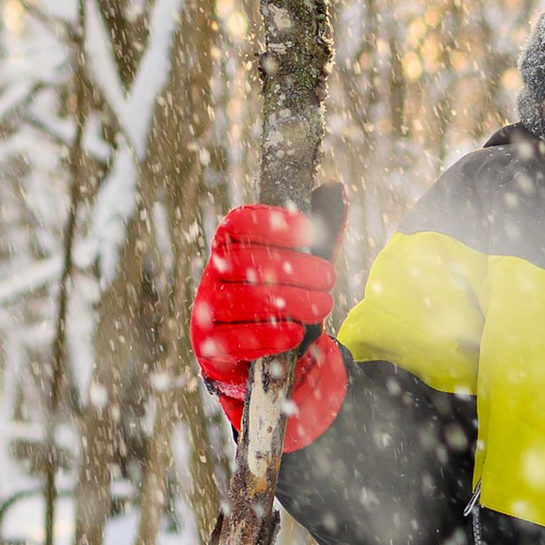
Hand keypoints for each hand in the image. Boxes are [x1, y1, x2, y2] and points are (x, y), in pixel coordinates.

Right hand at [190, 199, 346, 454]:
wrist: (254, 356)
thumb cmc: (278, 299)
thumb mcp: (301, 265)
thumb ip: (319, 230)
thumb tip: (337, 188)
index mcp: (229, 248)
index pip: (237, 223)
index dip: (271, 222)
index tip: (309, 230)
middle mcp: (212, 275)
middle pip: (245, 261)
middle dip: (294, 267)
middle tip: (329, 277)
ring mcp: (207, 311)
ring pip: (243, 300)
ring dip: (290, 301)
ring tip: (323, 305)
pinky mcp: (210, 347)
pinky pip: (234, 340)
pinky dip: (268, 336)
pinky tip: (296, 333)